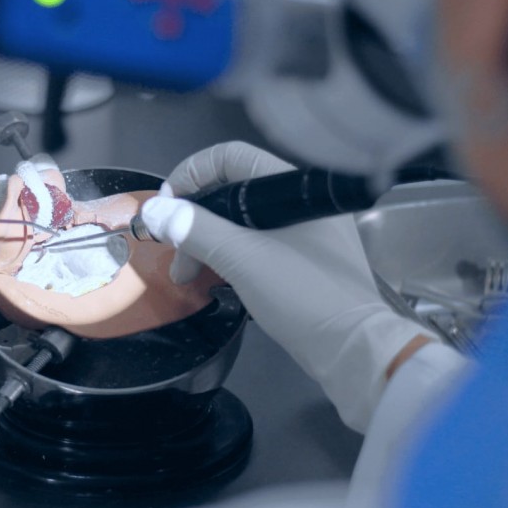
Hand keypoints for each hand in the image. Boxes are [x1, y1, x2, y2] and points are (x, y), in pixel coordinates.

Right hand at [142, 142, 429, 431]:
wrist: (354, 350)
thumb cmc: (302, 295)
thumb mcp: (241, 259)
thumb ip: (195, 229)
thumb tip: (153, 210)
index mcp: (292, 186)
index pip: (230, 157)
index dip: (191, 175)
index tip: (167, 209)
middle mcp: (300, 200)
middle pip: (232, 189)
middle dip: (195, 218)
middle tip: (172, 252)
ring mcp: (305, 230)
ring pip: (242, 220)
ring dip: (208, 242)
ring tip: (186, 277)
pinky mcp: (305, 257)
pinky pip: (257, 243)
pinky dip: (231, 256)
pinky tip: (213, 279)